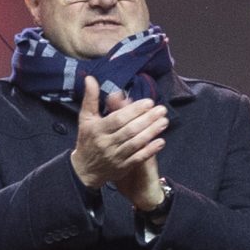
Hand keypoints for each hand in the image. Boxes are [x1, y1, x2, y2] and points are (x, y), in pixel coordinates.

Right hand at [69, 80, 166, 196]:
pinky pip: (138, 158)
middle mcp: (107, 143)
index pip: (118, 119)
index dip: (134, 110)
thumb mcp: (86, 118)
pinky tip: (161, 141)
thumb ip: (90, 98)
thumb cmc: (87, 140)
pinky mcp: (123, 167)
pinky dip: (150, 150)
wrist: (84, 170)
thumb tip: (90, 78)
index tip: (149, 102)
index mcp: (98, 129)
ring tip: (164, 121)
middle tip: (162, 109)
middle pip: (130, 130)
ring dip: (152, 132)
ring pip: (136, 143)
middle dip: (147, 119)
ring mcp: (116, 156)